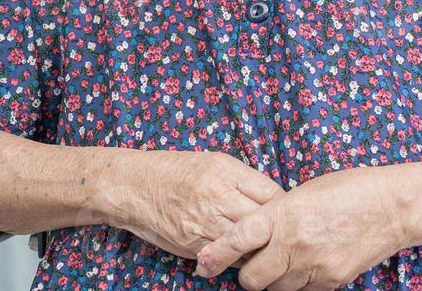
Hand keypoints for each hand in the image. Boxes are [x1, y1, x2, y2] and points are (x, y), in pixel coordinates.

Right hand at [105, 149, 283, 262]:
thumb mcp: (214, 162)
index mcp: (226, 172)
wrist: (134, 187)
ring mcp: (205, 225)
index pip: (272, 193)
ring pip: (248, 245)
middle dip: (277, 229)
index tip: (287, 210)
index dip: (284, 204)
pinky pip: (227, 258)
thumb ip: (244, 179)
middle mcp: (217, 198)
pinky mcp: (194, 247)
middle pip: (264, 221)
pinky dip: (238, 258)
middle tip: (283, 232)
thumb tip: (274, 198)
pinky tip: (241, 252)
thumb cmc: (176, 171)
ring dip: (259, 247)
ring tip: (266, 246)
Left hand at [195, 167, 405, 289]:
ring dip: (277, 278)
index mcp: (285, 213)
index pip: (238, 238)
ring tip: (292, 257)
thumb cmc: (349, 190)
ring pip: (277, 289)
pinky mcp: (331, 281)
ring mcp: (314, 266)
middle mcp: (295, 242)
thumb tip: (253, 237)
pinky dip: (301, 282)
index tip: (203, 264)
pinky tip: (313, 262)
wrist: (393, 207)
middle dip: (250, 274)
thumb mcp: (306, 193)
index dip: (216, 254)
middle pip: (252, 279)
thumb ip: (277, 215)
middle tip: (258, 261)